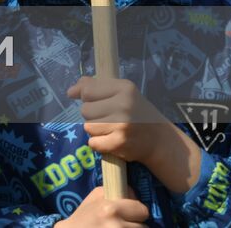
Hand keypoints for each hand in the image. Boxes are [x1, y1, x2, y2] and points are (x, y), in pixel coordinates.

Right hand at [55, 184, 149, 226]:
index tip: (130, 214)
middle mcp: (116, 225)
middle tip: (123, 223)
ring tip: (118, 227)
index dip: (137, 212)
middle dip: (135, 225)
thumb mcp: (95, 197)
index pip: (142, 210)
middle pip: (143, 226)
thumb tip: (133, 194)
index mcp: (111, 209)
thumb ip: (115, 191)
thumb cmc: (83, 216)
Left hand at [68, 77, 201, 191]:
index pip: (87, 91)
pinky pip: (93, 143)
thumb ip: (94, 86)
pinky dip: (99, 144)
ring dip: (96, 131)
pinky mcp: (119, 143)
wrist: (160, 140)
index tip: (98, 103)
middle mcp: (124, 105)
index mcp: (124, 88)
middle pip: (85, 110)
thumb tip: (70, 92)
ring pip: (88, 127)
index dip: (87, 98)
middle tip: (110, 119)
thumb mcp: (120, 92)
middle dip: (93, 116)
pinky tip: (112, 141)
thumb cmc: (136, 112)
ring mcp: (122, 125)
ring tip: (112, 130)